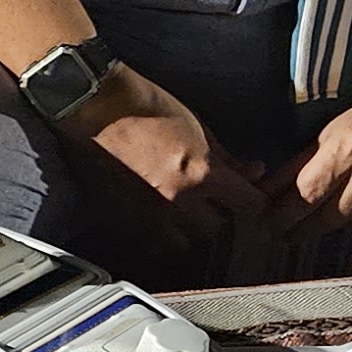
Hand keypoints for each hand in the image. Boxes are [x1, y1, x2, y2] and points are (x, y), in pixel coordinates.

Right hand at [54, 64, 270, 284]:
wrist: (96, 106)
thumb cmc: (146, 107)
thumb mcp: (198, 125)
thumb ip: (227, 156)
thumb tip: (253, 171)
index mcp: (201, 174)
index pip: (249, 205)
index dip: (254, 201)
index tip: (250, 196)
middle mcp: (178, 201)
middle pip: (218, 228)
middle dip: (219, 214)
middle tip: (214, 198)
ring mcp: (149, 215)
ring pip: (186, 241)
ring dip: (190, 229)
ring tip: (184, 210)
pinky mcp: (125, 220)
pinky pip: (154, 244)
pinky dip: (162, 235)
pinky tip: (159, 215)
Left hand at [281, 60, 351, 244]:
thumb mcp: (332, 133)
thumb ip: (300, 167)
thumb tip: (266, 197)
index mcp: (346, 150)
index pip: (303, 196)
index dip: (281, 217)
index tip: (269, 227)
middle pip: (324, 221)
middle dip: (302, 228)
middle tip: (289, 232)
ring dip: (346, 219)